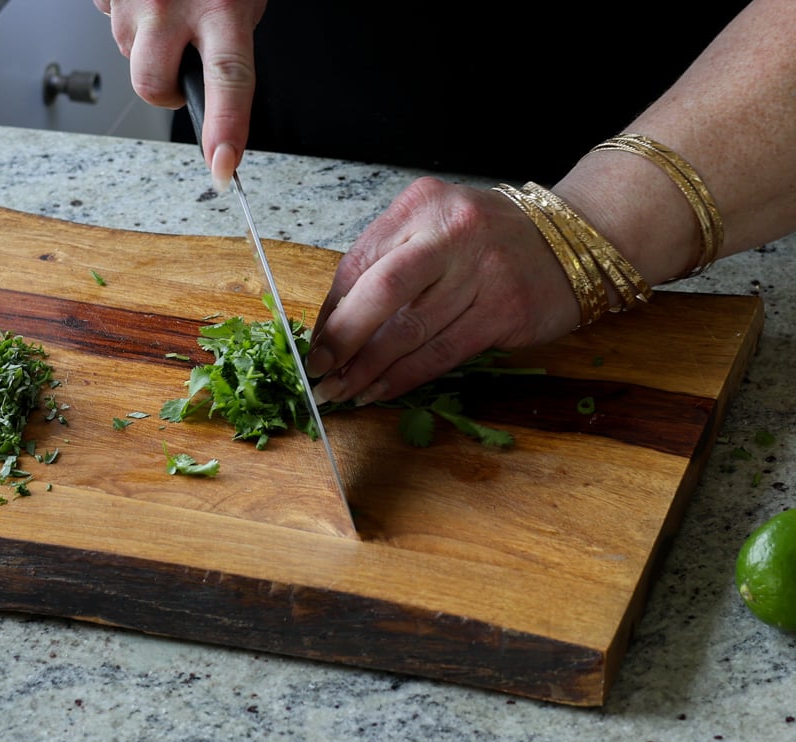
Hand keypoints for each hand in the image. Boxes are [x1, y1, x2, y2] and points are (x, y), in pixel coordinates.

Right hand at [94, 0, 266, 189]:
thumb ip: (228, 34)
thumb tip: (214, 79)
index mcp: (220, 6)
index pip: (227, 81)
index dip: (225, 131)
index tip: (223, 169)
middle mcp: (171, 6)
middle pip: (153, 87)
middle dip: (165, 92)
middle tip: (180, 69)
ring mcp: (133, 1)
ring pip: (130, 58)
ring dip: (149, 48)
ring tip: (168, 11)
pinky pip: (112, 25)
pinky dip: (132, 20)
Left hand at [306, 176, 582, 405]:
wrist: (575, 239)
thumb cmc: (489, 239)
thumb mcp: (436, 227)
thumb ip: (390, 261)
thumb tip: (335, 322)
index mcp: (423, 205)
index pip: (360, 262)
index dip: (332, 309)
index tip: (313, 342)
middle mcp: (452, 233)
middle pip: (381, 293)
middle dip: (342, 339)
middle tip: (319, 371)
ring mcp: (483, 273)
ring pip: (409, 331)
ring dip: (368, 369)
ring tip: (342, 390)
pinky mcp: (505, 311)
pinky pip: (441, 353)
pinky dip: (404, 377)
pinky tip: (381, 390)